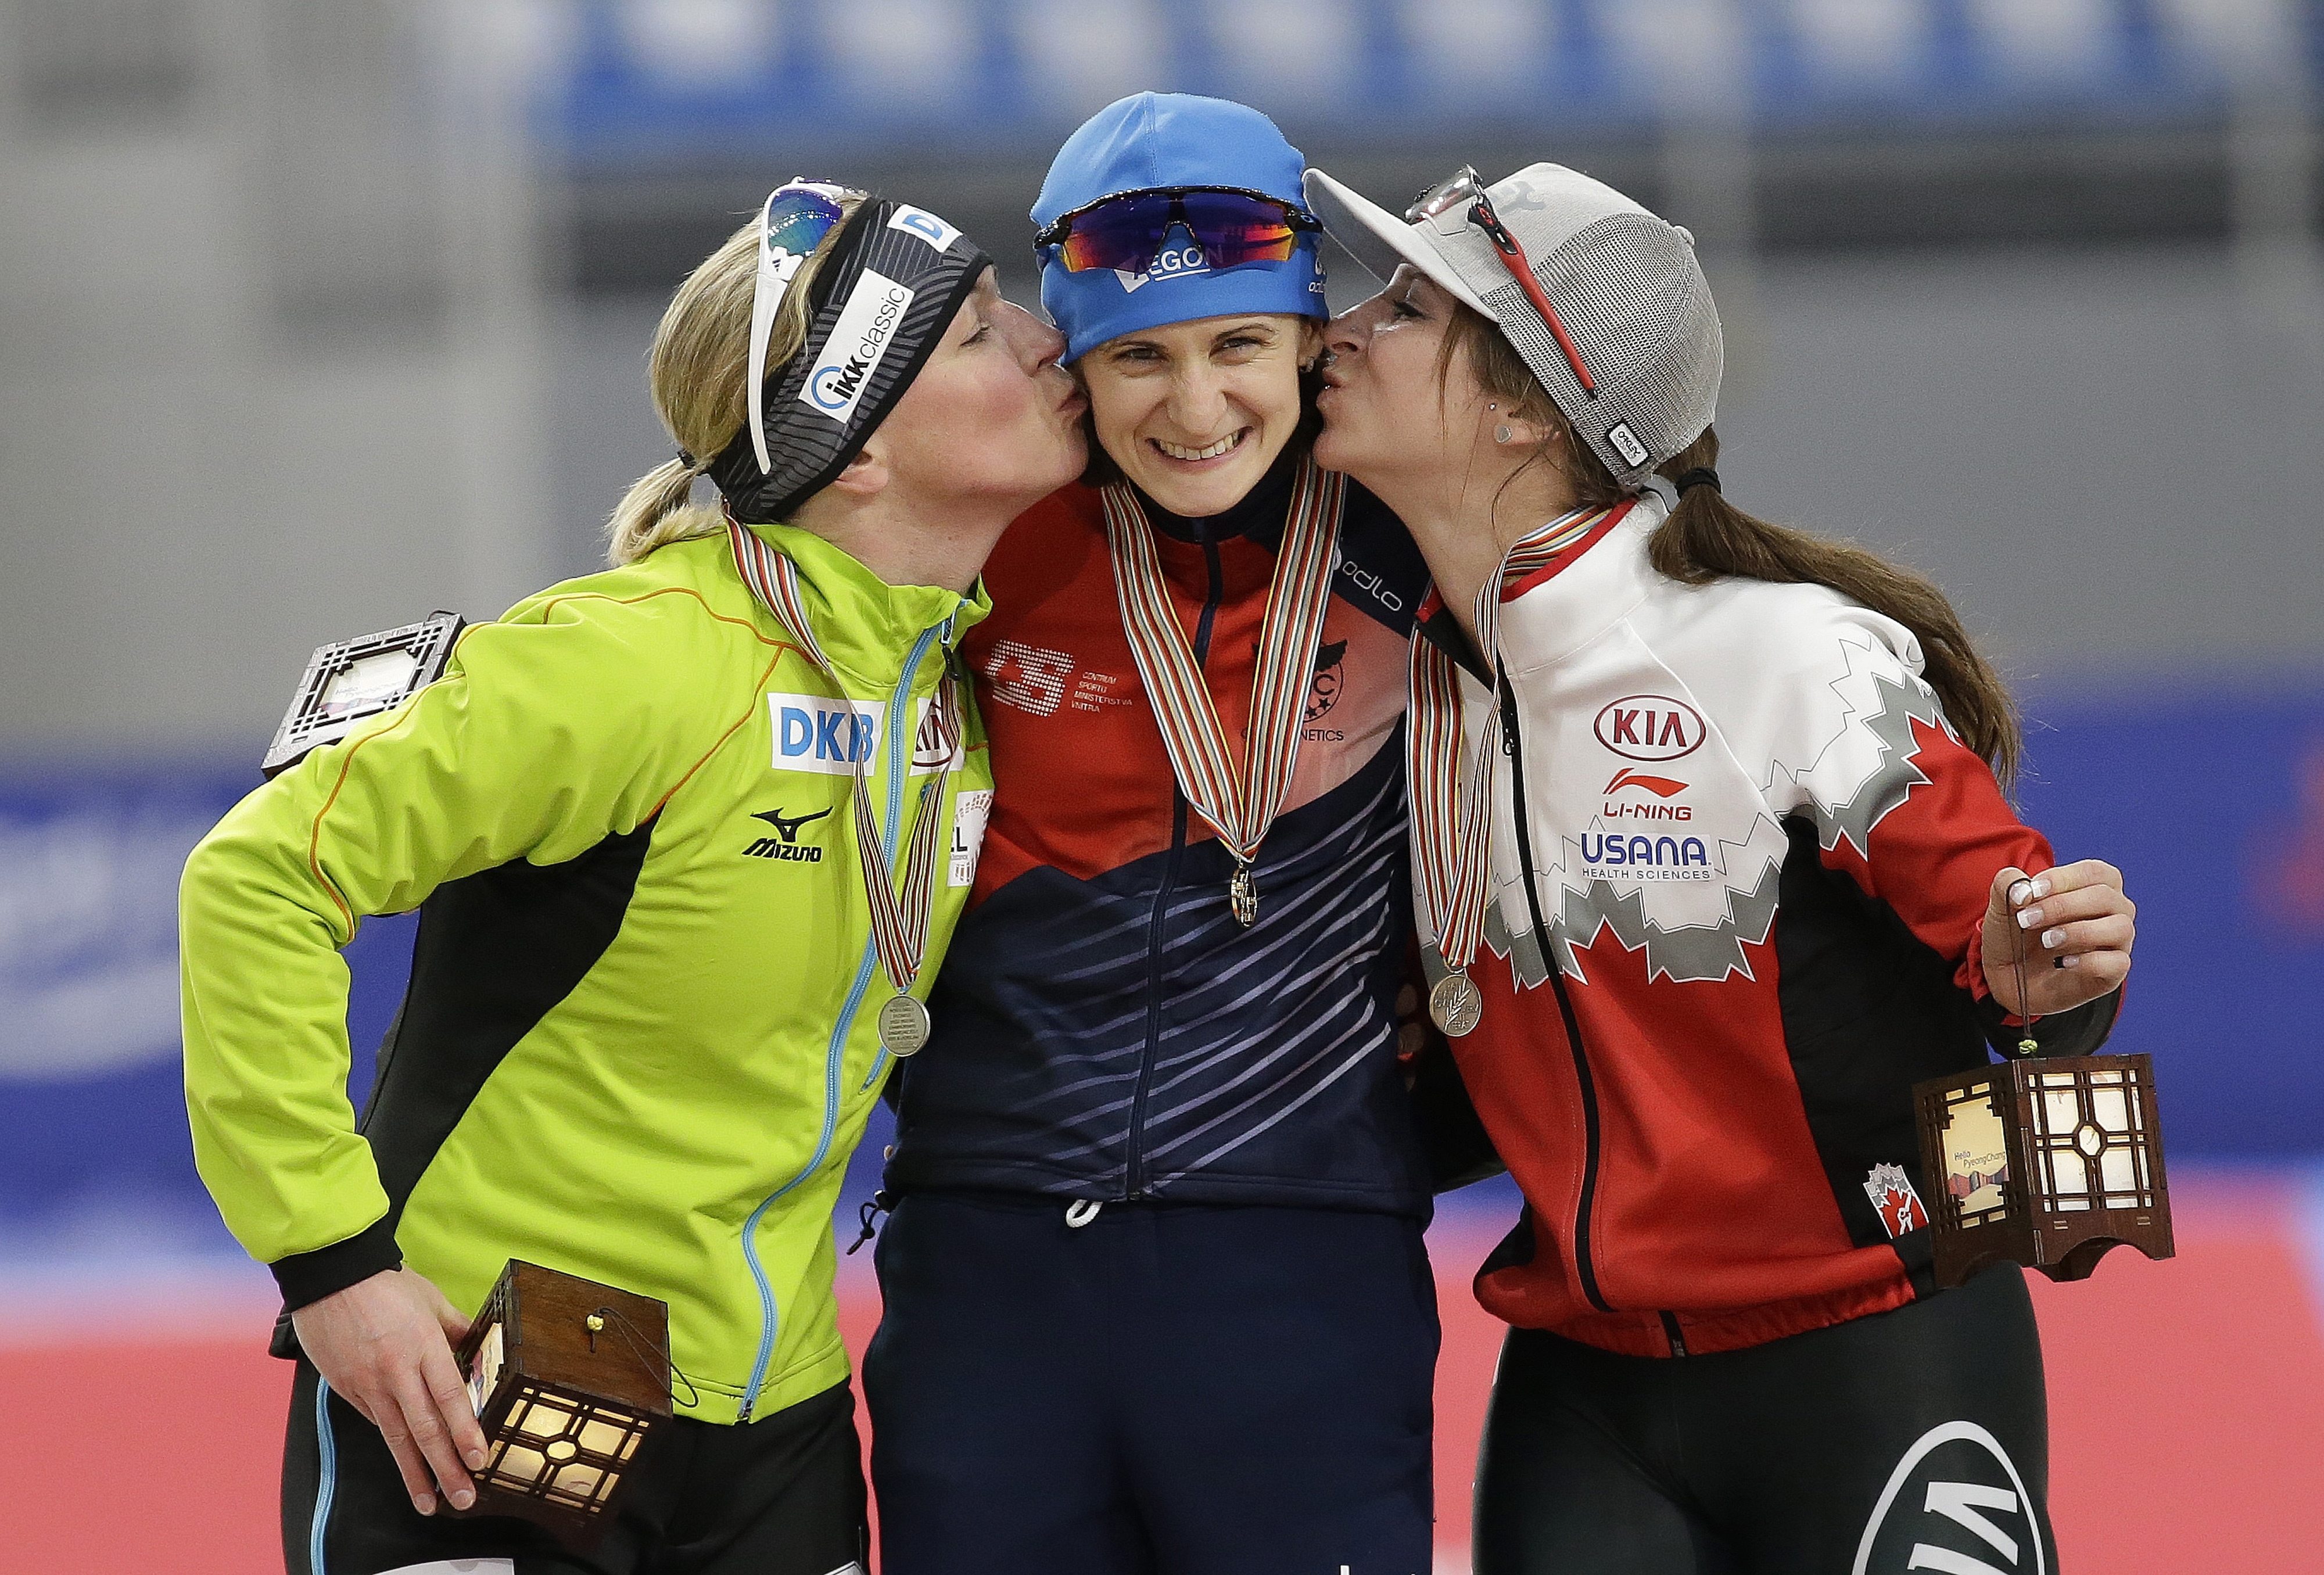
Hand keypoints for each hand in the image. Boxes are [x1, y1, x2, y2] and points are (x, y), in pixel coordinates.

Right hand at [291, 1266, 487, 1515]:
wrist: (329, 1275)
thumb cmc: (385, 1283)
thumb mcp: (431, 1300)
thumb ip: (457, 1330)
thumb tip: (481, 1349)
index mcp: (422, 1346)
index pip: (449, 1398)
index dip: (465, 1432)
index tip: (479, 1460)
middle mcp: (396, 1371)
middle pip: (425, 1429)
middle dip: (446, 1468)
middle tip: (463, 1497)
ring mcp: (368, 1384)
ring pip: (396, 1437)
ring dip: (415, 1473)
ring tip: (430, 1503)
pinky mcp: (347, 1389)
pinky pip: (375, 1421)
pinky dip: (393, 1443)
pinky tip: (407, 1462)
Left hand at [1980, 859, 2134, 1018]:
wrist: (2011, 977)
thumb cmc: (2017, 933)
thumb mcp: (2003, 907)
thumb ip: (2007, 885)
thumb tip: (2024, 889)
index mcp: (2093, 886)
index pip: (2094, 872)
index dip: (2063, 878)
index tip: (2033, 891)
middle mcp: (2113, 911)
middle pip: (2105, 897)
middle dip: (2062, 906)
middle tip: (2028, 919)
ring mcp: (2117, 942)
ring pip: (2120, 927)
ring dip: (2079, 932)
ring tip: (2047, 941)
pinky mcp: (2113, 972)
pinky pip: (2117, 963)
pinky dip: (2090, 961)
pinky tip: (2063, 962)